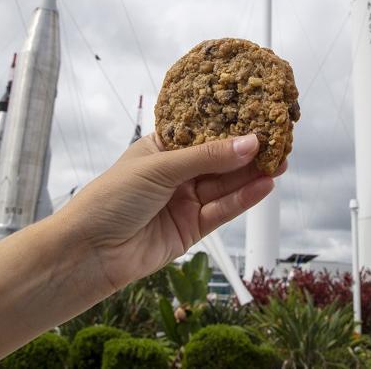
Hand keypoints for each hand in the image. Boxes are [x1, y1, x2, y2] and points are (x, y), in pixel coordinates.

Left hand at [60, 133, 283, 292]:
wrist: (90, 252)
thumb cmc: (111, 198)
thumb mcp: (160, 167)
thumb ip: (207, 157)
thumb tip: (249, 143)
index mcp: (161, 148)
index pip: (201, 132)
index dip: (229, 127)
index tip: (258, 117)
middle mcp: (175, 174)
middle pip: (218, 160)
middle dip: (247, 152)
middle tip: (279, 140)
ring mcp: (183, 201)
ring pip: (224, 185)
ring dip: (251, 175)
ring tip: (280, 161)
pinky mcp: (191, 229)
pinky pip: (222, 211)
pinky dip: (243, 199)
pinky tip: (264, 185)